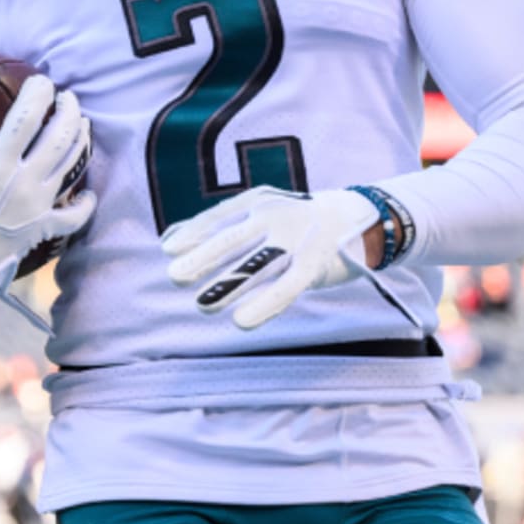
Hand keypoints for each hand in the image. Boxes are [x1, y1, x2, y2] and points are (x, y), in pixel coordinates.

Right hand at [0, 74, 94, 304]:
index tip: (43, 81)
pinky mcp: (42, 231)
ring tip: (82, 124)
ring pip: (71, 166)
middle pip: (60, 137)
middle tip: (68, 97)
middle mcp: (24, 184)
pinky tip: (87, 193)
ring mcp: (37, 208)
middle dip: (70, 110)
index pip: (27, 117)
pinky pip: (74, 216)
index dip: (39, 93)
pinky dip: (84, 203)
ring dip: (81, 140)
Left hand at [162, 186, 378, 329]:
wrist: (356, 215)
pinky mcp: (314, 264)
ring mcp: (295, 239)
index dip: (193, 233)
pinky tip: (241, 321)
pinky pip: (286, 286)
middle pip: (232, 238)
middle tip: (174, 275)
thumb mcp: (257, 211)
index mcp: (255, 202)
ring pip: (256, 265)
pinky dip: (264, 305)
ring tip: (201, 305)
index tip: (168, 249)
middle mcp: (273, 216)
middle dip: (203, 257)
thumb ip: (218, 225)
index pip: (218, 216)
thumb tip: (168, 239)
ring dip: (228, 286)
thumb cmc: (294, 218)